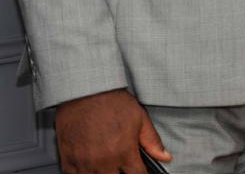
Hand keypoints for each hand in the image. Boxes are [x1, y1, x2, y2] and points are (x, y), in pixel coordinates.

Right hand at [54, 88, 170, 173]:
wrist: (86, 91)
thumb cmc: (112, 102)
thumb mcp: (140, 118)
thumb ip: (152, 142)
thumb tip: (165, 157)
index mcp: (124, 152)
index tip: (140, 171)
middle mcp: (104, 161)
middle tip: (122, 166)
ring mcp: (84, 162)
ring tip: (106, 166)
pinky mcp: (67, 159)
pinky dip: (82, 173)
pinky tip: (89, 167)